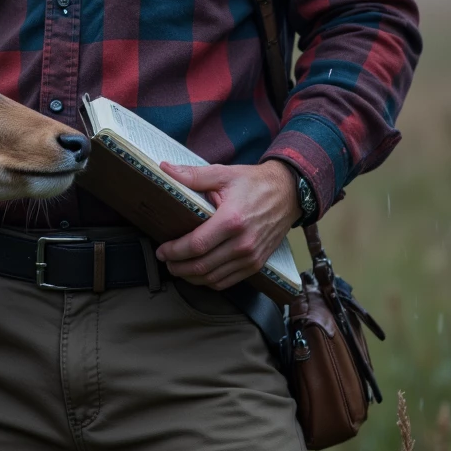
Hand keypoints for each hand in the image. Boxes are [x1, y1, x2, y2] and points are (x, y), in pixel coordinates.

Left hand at [155, 160, 298, 288]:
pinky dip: (209, 281)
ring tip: (178, 268)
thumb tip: (164, 169)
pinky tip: (199, 274)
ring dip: (191, 277)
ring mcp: (251, 256)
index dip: (174, 251)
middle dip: (178, 267)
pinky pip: (228, 281)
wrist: (289, 194)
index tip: (162, 251)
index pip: (196, 245)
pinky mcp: (257, 263)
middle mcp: (243, 243)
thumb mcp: (224, 174)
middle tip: (166, 261)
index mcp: (232, 220)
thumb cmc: (255, 183)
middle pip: (202, 266)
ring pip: (213, 278)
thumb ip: (193, 175)